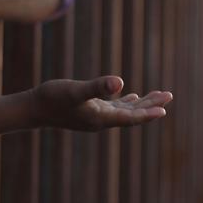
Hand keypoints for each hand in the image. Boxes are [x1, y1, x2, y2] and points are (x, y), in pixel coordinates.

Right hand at [29, 76, 172, 130]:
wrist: (34, 109)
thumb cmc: (52, 98)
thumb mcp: (75, 90)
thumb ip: (97, 87)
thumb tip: (119, 83)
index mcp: (101, 118)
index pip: (130, 117)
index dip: (147, 113)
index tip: (164, 109)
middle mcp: (101, 120)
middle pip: (132, 114)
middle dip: (151, 106)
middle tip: (169, 96)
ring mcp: (96, 116)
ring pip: (125, 111)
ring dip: (142, 104)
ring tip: (160, 97)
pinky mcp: (90, 110)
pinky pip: (114, 108)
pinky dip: (126, 102)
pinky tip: (132, 97)